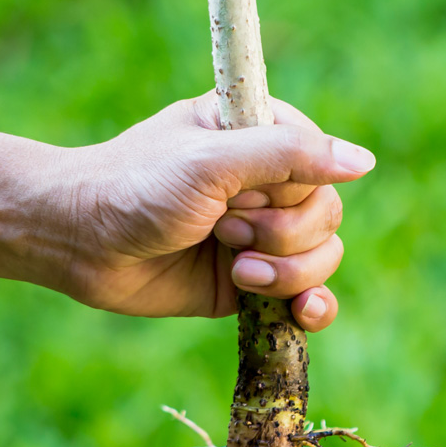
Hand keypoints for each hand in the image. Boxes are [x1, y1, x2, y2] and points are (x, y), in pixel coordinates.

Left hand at [48, 92, 373, 330]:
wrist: (80, 245)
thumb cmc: (136, 187)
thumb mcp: (213, 161)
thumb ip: (290, 157)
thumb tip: (366, 163)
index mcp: (259, 134)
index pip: (322, 164)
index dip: (290, 191)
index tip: (241, 193)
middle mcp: (266, 183)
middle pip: (328, 215)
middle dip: (284, 234)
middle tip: (225, 230)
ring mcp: (261, 233)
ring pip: (324, 257)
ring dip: (286, 272)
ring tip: (235, 268)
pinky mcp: (250, 281)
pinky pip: (308, 295)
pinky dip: (311, 305)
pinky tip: (301, 312)